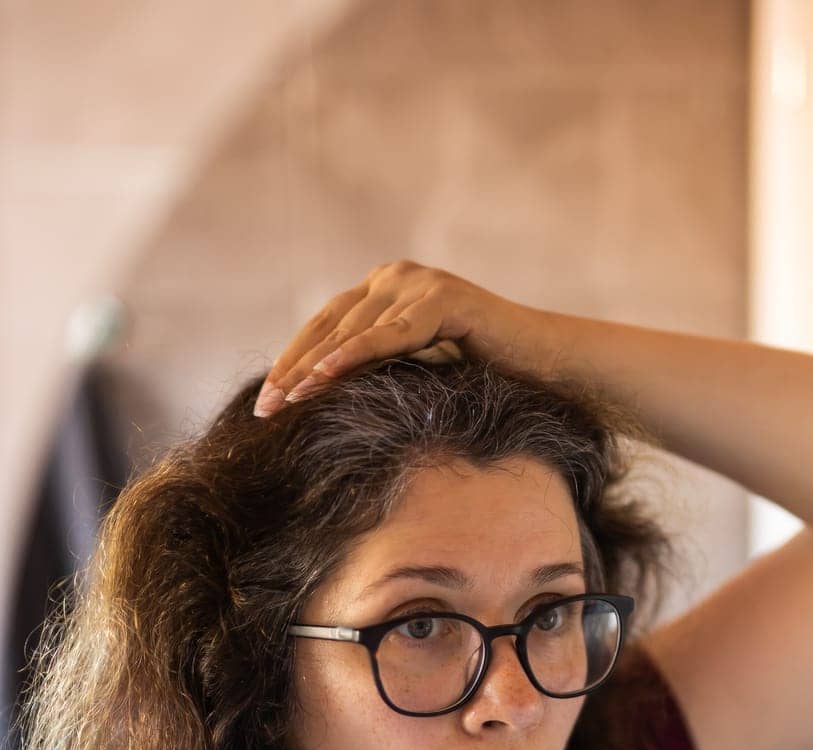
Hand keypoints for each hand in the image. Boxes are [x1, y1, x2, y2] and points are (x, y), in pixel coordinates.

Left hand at [252, 261, 528, 417]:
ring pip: (352, 330)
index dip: (291, 363)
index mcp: (385, 290)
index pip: (324, 327)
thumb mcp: (416, 374)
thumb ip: (378, 372)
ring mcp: (419, 282)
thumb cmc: (488, 379)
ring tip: (287, 400)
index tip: (264, 404)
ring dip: (314, 367)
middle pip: (328, 325)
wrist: (548, 368)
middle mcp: (396, 277)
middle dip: (293, 368)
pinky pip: (388, 333)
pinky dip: (353, 355)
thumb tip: (324, 407)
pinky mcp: (442, 298)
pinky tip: (323, 377)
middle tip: (263, 409)